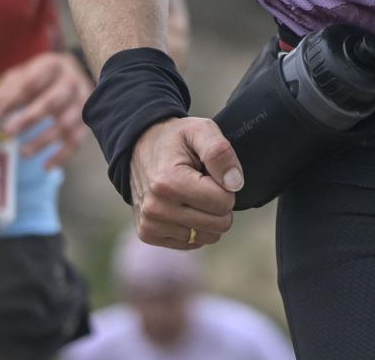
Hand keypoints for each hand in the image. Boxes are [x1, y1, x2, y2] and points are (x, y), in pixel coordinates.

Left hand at [0, 52, 93, 171]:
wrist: (73, 74)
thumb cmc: (42, 77)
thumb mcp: (23, 73)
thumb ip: (8, 87)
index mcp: (53, 66)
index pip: (31, 83)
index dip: (12, 100)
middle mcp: (71, 82)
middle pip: (52, 101)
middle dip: (30, 118)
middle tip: (8, 132)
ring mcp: (82, 102)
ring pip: (66, 123)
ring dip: (44, 140)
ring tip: (24, 153)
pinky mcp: (87, 120)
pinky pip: (77, 140)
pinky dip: (63, 155)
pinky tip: (46, 166)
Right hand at [128, 116, 240, 250]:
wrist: (139, 147)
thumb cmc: (175, 140)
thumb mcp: (200, 130)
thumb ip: (220, 152)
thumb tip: (235, 183)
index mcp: (168, 182)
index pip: (223, 203)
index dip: (225, 186)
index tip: (210, 172)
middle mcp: (155, 208)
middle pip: (218, 225)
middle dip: (219, 203)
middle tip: (203, 183)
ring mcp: (150, 225)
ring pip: (207, 237)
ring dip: (207, 216)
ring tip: (191, 193)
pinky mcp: (148, 234)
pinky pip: (192, 243)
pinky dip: (194, 226)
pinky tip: (182, 205)